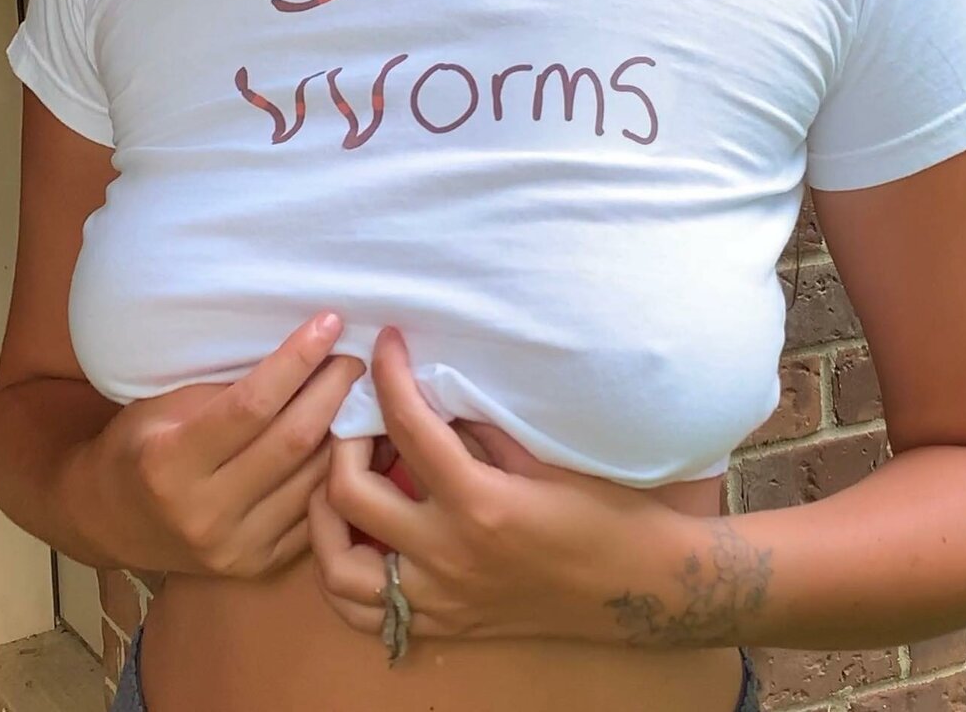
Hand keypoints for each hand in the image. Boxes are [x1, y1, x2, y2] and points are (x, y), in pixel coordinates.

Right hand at [78, 310, 364, 578]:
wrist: (110, 522)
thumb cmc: (141, 444)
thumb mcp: (164, 404)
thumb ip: (227, 387)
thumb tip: (304, 348)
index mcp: (170, 464)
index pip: (251, 405)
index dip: (297, 360)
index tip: (329, 322)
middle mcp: (203, 513)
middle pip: (292, 442)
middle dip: (333, 390)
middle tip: (356, 355)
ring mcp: (235, 547)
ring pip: (315, 479)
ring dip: (349, 430)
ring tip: (366, 391)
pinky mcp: (259, 566)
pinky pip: (317, 513)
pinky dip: (342, 472)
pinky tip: (358, 439)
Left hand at [308, 325, 694, 644]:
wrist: (639, 588)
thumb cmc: (604, 512)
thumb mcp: (544, 455)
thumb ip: (479, 427)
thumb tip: (430, 390)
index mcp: (478, 503)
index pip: (409, 426)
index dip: (390, 374)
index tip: (385, 342)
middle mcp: (447, 555)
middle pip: (351, 493)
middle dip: (342, 440)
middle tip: (359, 415)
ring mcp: (440, 597)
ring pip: (339, 568)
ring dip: (326, 517)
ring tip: (342, 480)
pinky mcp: (443, 624)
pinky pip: (364, 614)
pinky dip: (345, 578)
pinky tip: (358, 540)